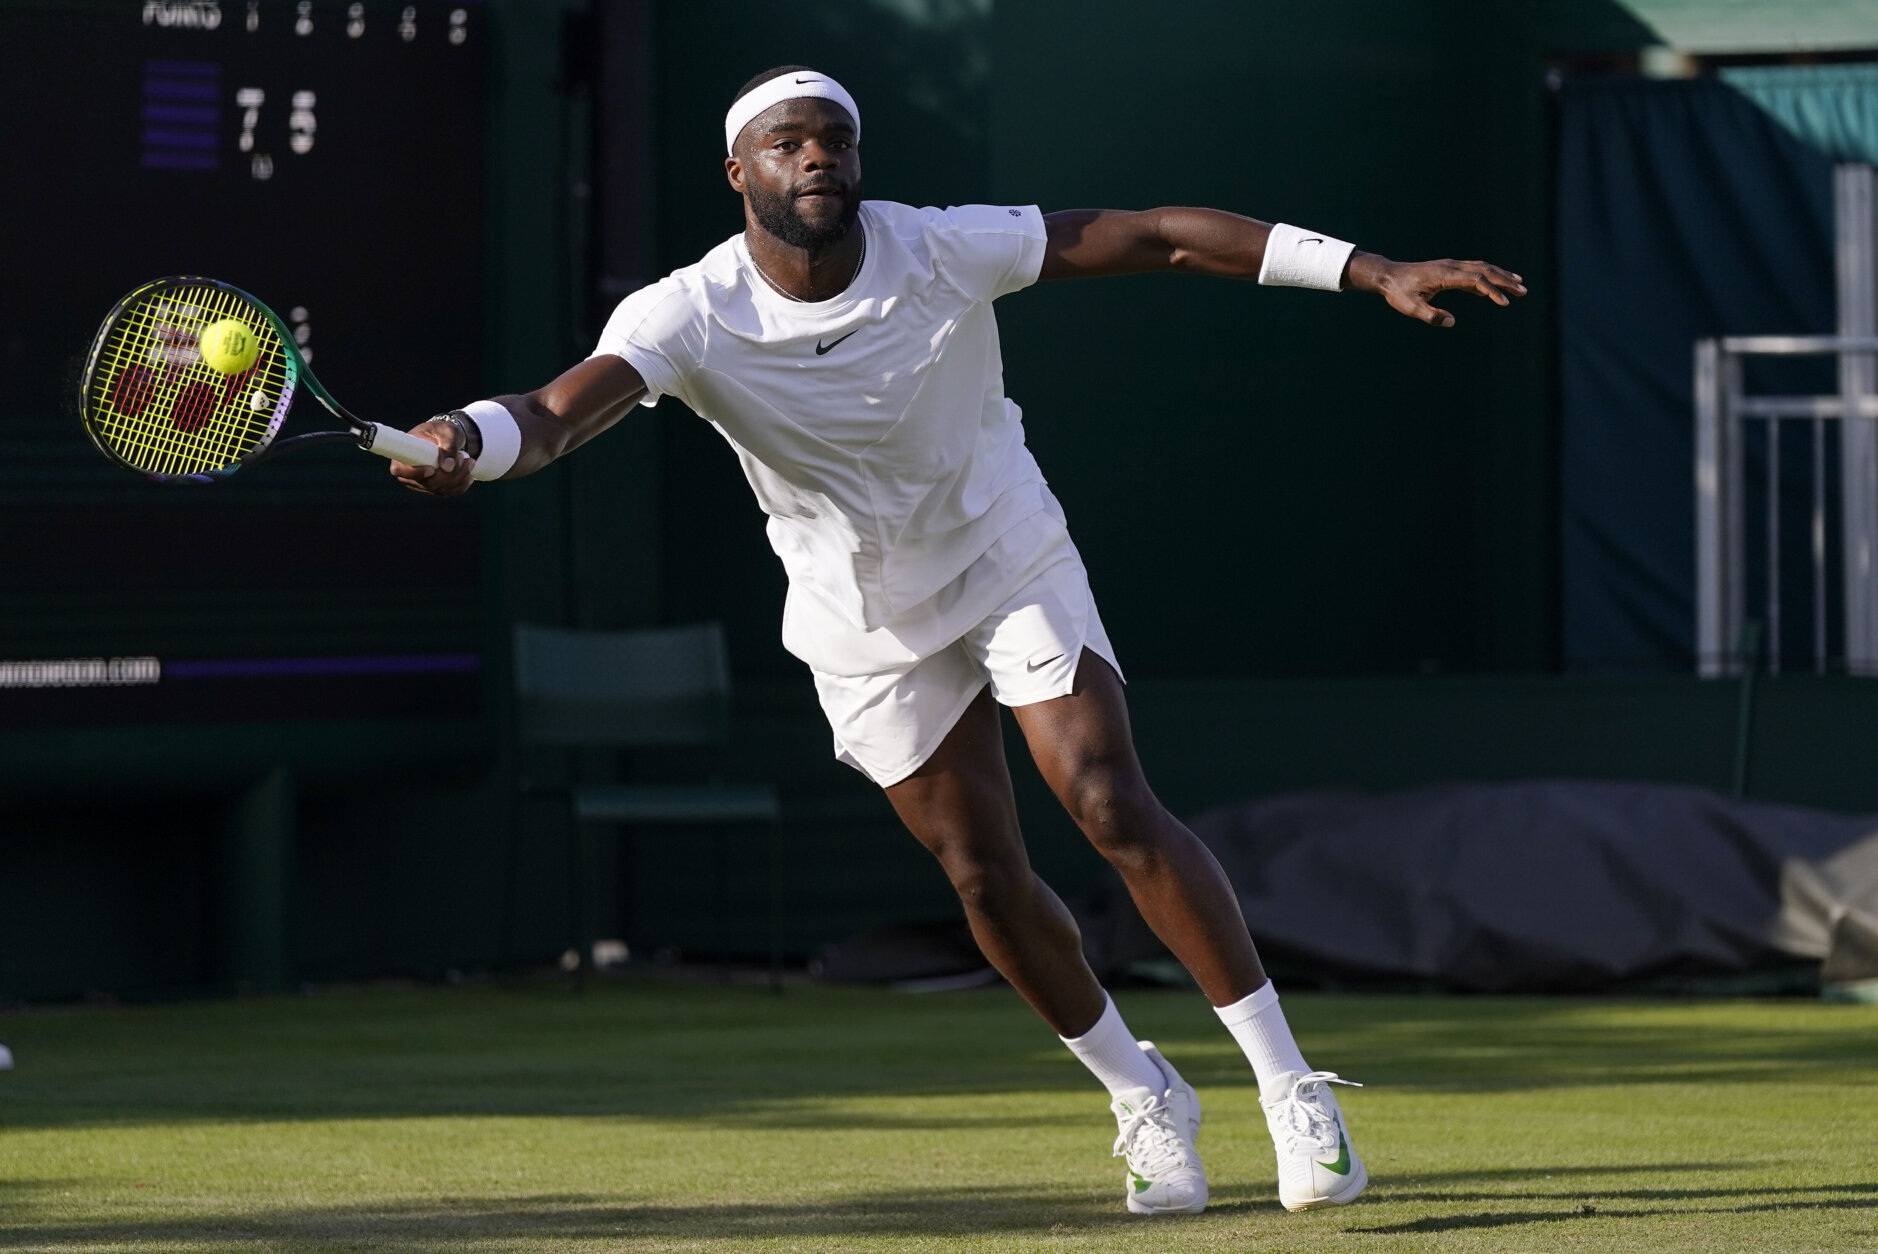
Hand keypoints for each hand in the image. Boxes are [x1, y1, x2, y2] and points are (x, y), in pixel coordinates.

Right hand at [390, 418, 475, 496]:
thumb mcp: (447, 432)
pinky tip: (469, 473)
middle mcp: (409, 473)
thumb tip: (448, 467)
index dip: (414, 473)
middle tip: (461, 456)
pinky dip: (462, 484)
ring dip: (459, 477)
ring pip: (441, 489)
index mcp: (403, 455)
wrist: (447, 438)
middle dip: (449, 473)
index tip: (431, 469)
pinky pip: (449, 493)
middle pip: (427, 483)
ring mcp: (421, 484)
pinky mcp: (434, 490)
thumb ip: (448, 446)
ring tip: (468, 460)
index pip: (399, 470)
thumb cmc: (442, 431)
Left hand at [1347, 255, 1525, 327]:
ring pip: (1481, 268)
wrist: (1388, 276)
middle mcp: (1451, 266)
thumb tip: (1451, 322)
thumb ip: (1430, 316)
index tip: (1504, 303)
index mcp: (1445, 274)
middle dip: (1505, 280)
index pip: (1476, 280)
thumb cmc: (1398, 292)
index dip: (1492, 291)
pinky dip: (1487, 277)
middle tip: (1523, 291)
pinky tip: (1492, 290)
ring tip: (1517, 284)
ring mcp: (1451, 266)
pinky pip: (1473, 271)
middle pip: (1485, 270)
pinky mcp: (1448, 269)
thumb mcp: (1410, 307)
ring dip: (1500, 276)